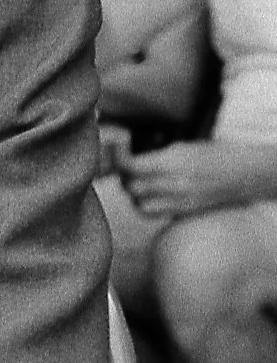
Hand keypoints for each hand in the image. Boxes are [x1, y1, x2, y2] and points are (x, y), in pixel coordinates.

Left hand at [116, 141, 276, 221]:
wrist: (244, 174)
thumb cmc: (215, 155)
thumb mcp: (182, 147)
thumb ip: (156, 157)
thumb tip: (133, 162)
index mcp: (172, 163)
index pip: (131, 167)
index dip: (119, 160)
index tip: (119, 153)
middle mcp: (174, 185)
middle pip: (132, 188)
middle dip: (125, 178)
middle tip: (127, 169)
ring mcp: (179, 202)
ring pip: (140, 206)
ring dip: (134, 195)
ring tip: (140, 184)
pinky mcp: (185, 213)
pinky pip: (156, 215)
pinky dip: (148, 206)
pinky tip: (153, 196)